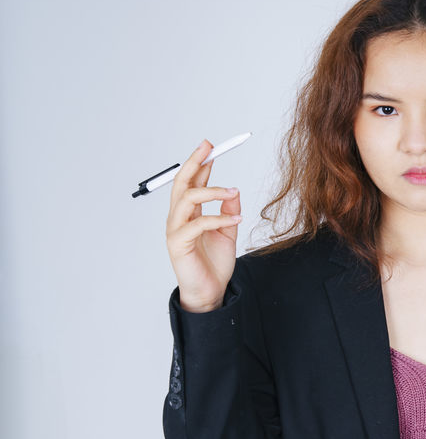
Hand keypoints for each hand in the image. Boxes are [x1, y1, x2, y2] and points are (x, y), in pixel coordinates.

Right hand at [165, 139, 241, 311]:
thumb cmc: (214, 263)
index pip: (192, 182)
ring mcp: (176, 229)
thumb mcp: (228, 232)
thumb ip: (229, 211)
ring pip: (187, 199)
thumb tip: (234, 191)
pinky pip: (197, 224)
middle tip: (209, 147)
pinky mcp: (178, 244)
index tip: (211, 147)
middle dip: (194, 162)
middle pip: (182, 183)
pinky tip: (236, 219)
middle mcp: (179, 218)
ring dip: (211, 190)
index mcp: (189, 213)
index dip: (200, 164)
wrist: (210, 291)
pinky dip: (218, 218)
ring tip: (232, 191)